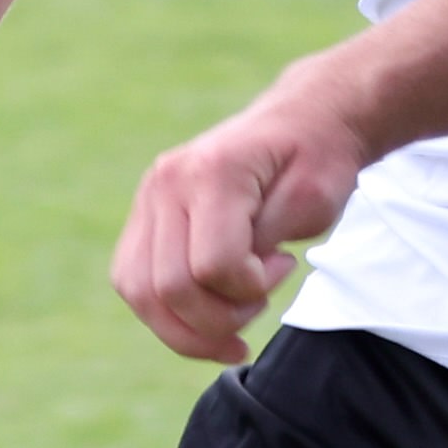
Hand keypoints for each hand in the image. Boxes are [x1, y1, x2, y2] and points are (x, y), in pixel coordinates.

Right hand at [113, 67, 376, 365]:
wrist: (301, 121)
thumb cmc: (315, 159)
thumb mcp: (312, 200)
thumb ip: (266, 242)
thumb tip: (228, 281)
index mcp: (213, 171)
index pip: (213, 265)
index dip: (251, 288)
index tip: (283, 266)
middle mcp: (167, 182)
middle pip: (169, 289)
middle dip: (220, 318)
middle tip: (259, 300)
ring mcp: (148, 198)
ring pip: (140, 293)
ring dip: (189, 326)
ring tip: (232, 313)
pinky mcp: (142, 216)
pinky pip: (133, 282)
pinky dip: (166, 313)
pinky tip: (203, 313)